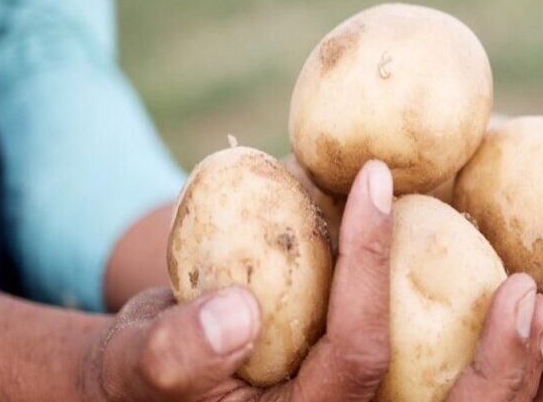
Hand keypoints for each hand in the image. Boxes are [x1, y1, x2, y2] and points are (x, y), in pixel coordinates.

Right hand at [79, 161, 542, 401]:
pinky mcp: (417, 401)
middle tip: (534, 293)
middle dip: (505, 363)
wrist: (172, 388)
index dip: (367, 269)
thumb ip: (176, 350)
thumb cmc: (153, 370)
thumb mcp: (145, 361)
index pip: (359, 357)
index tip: (373, 179)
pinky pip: (493, 391)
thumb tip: (240, 312)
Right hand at [80, 160, 392, 400]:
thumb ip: (175, 354)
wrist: (144, 365)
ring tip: (392, 164)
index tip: (372, 182)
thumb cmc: (134, 372)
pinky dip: (356, 232)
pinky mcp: (325, 334)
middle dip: (408, 247)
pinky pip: (353, 284)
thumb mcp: (137, 367)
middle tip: (403, 167)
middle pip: (399, 326)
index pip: (359, 348)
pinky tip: (351, 181)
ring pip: (384, 299)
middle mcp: (333, 391)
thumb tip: (240, 311)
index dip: (369, 263)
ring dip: (393, 233)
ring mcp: (332, 364)